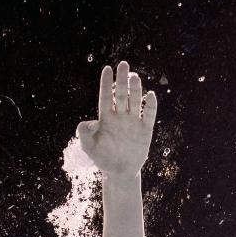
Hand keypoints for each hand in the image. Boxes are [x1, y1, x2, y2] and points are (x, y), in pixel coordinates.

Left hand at [77, 61, 156, 178]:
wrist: (120, 172)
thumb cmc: (103, 159)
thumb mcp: (89, 148)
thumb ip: (84, 134)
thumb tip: (88, 122)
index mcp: (106, 118)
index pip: (105, 96)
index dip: (106, 83)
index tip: (107, 69)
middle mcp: (120, 116)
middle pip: (121, 94)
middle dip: (122, 80)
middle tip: (123, 64)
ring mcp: (133, 121)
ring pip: (135, 100)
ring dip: (135, 89)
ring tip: (135, 77)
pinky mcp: (145, 129)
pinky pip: (148, 114)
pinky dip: (150, 105)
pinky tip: (150, 96)